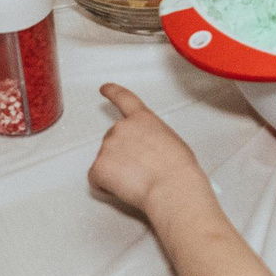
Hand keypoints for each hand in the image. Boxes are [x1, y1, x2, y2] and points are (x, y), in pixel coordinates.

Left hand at [90, 83, 210, 219]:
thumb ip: (152, 137)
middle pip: (113, 139)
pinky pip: (96, 178)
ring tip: (138, 180)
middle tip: (140, 169)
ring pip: (106, 161)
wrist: (171, 187)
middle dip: (121, 154)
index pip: (124, 98)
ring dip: (116, 171)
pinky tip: (125, 188)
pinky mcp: (98, 167)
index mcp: (142, 119)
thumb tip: (149, 151)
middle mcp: (121, 127)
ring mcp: (107, 146)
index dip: (113, 92)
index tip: (105, 88)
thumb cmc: (178, 169)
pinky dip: (106, 186)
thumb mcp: (171, 141)